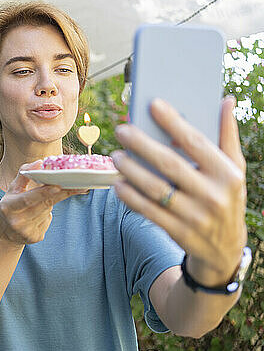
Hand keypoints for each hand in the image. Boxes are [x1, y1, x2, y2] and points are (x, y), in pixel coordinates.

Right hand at [0, 160, 88, 246]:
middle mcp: (17, 221)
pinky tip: (37, 215)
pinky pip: (48, 220)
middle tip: (79, 186)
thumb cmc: (9, 207)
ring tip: (41, 201)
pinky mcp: (36, 238)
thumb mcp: (11, 190)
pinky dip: (46, 214)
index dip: (44, 193)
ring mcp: (27, 231)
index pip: (28, 199)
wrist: (4, 235)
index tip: (58, 186)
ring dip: (50, 202)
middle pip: (44, 205)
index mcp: (8, 207)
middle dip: (61, 194)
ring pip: (48, 211)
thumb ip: (24, 174)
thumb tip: (39, 163)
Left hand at [112, 96, 246, 286]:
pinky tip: (117, 184)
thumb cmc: (226, 197)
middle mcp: (213, 195)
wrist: (225, 250)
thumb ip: (228, 136)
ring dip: (131, 171)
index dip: (174, 122)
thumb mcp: (235, 169)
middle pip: (170, 164)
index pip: (196, 142)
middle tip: (122, 130)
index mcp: (228, 174)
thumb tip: (226, 100)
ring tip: (116, 156)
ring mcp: (195, 216)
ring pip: (155, 189)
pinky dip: (131, 197)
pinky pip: (149, 211)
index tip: (153, 104)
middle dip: (142, 145)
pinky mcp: (178, 232)